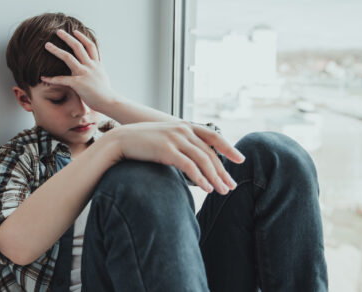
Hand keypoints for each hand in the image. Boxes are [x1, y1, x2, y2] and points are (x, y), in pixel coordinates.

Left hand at [41, 29, 116, 111]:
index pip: (90, 46)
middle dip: (67, 38)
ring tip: (47, 45)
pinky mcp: (79, 83)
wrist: (109, 102)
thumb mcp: (104, 76)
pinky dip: (52, 79)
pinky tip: (43, 77)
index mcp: (96, 64)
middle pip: (78, 47)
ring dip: (56, 50)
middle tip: (58, 32)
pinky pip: (62, 79)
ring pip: (68, 57)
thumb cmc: (106, 93)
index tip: (75, 31)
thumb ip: (98, 68)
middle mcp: (90, 66)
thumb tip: (98, 63)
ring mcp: (84, 74)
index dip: (82, 37)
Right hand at [109, 121, 245, 194]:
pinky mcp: (166, 150)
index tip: (240, 160)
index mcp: (185, 126)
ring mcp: (175, 139)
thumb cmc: (143, 142)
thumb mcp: (166, 137)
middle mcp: (183, 130)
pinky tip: (207, 189)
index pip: (213, 136)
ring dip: (215, 178)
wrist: (121, 140)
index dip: (229, 148)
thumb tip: (194, 157)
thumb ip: (181, 142)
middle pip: (210, 153)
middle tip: (231, 186)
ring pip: (203, 160)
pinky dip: (201, 179)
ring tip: (222, 191)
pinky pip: (189, 166)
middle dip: (223, 171)